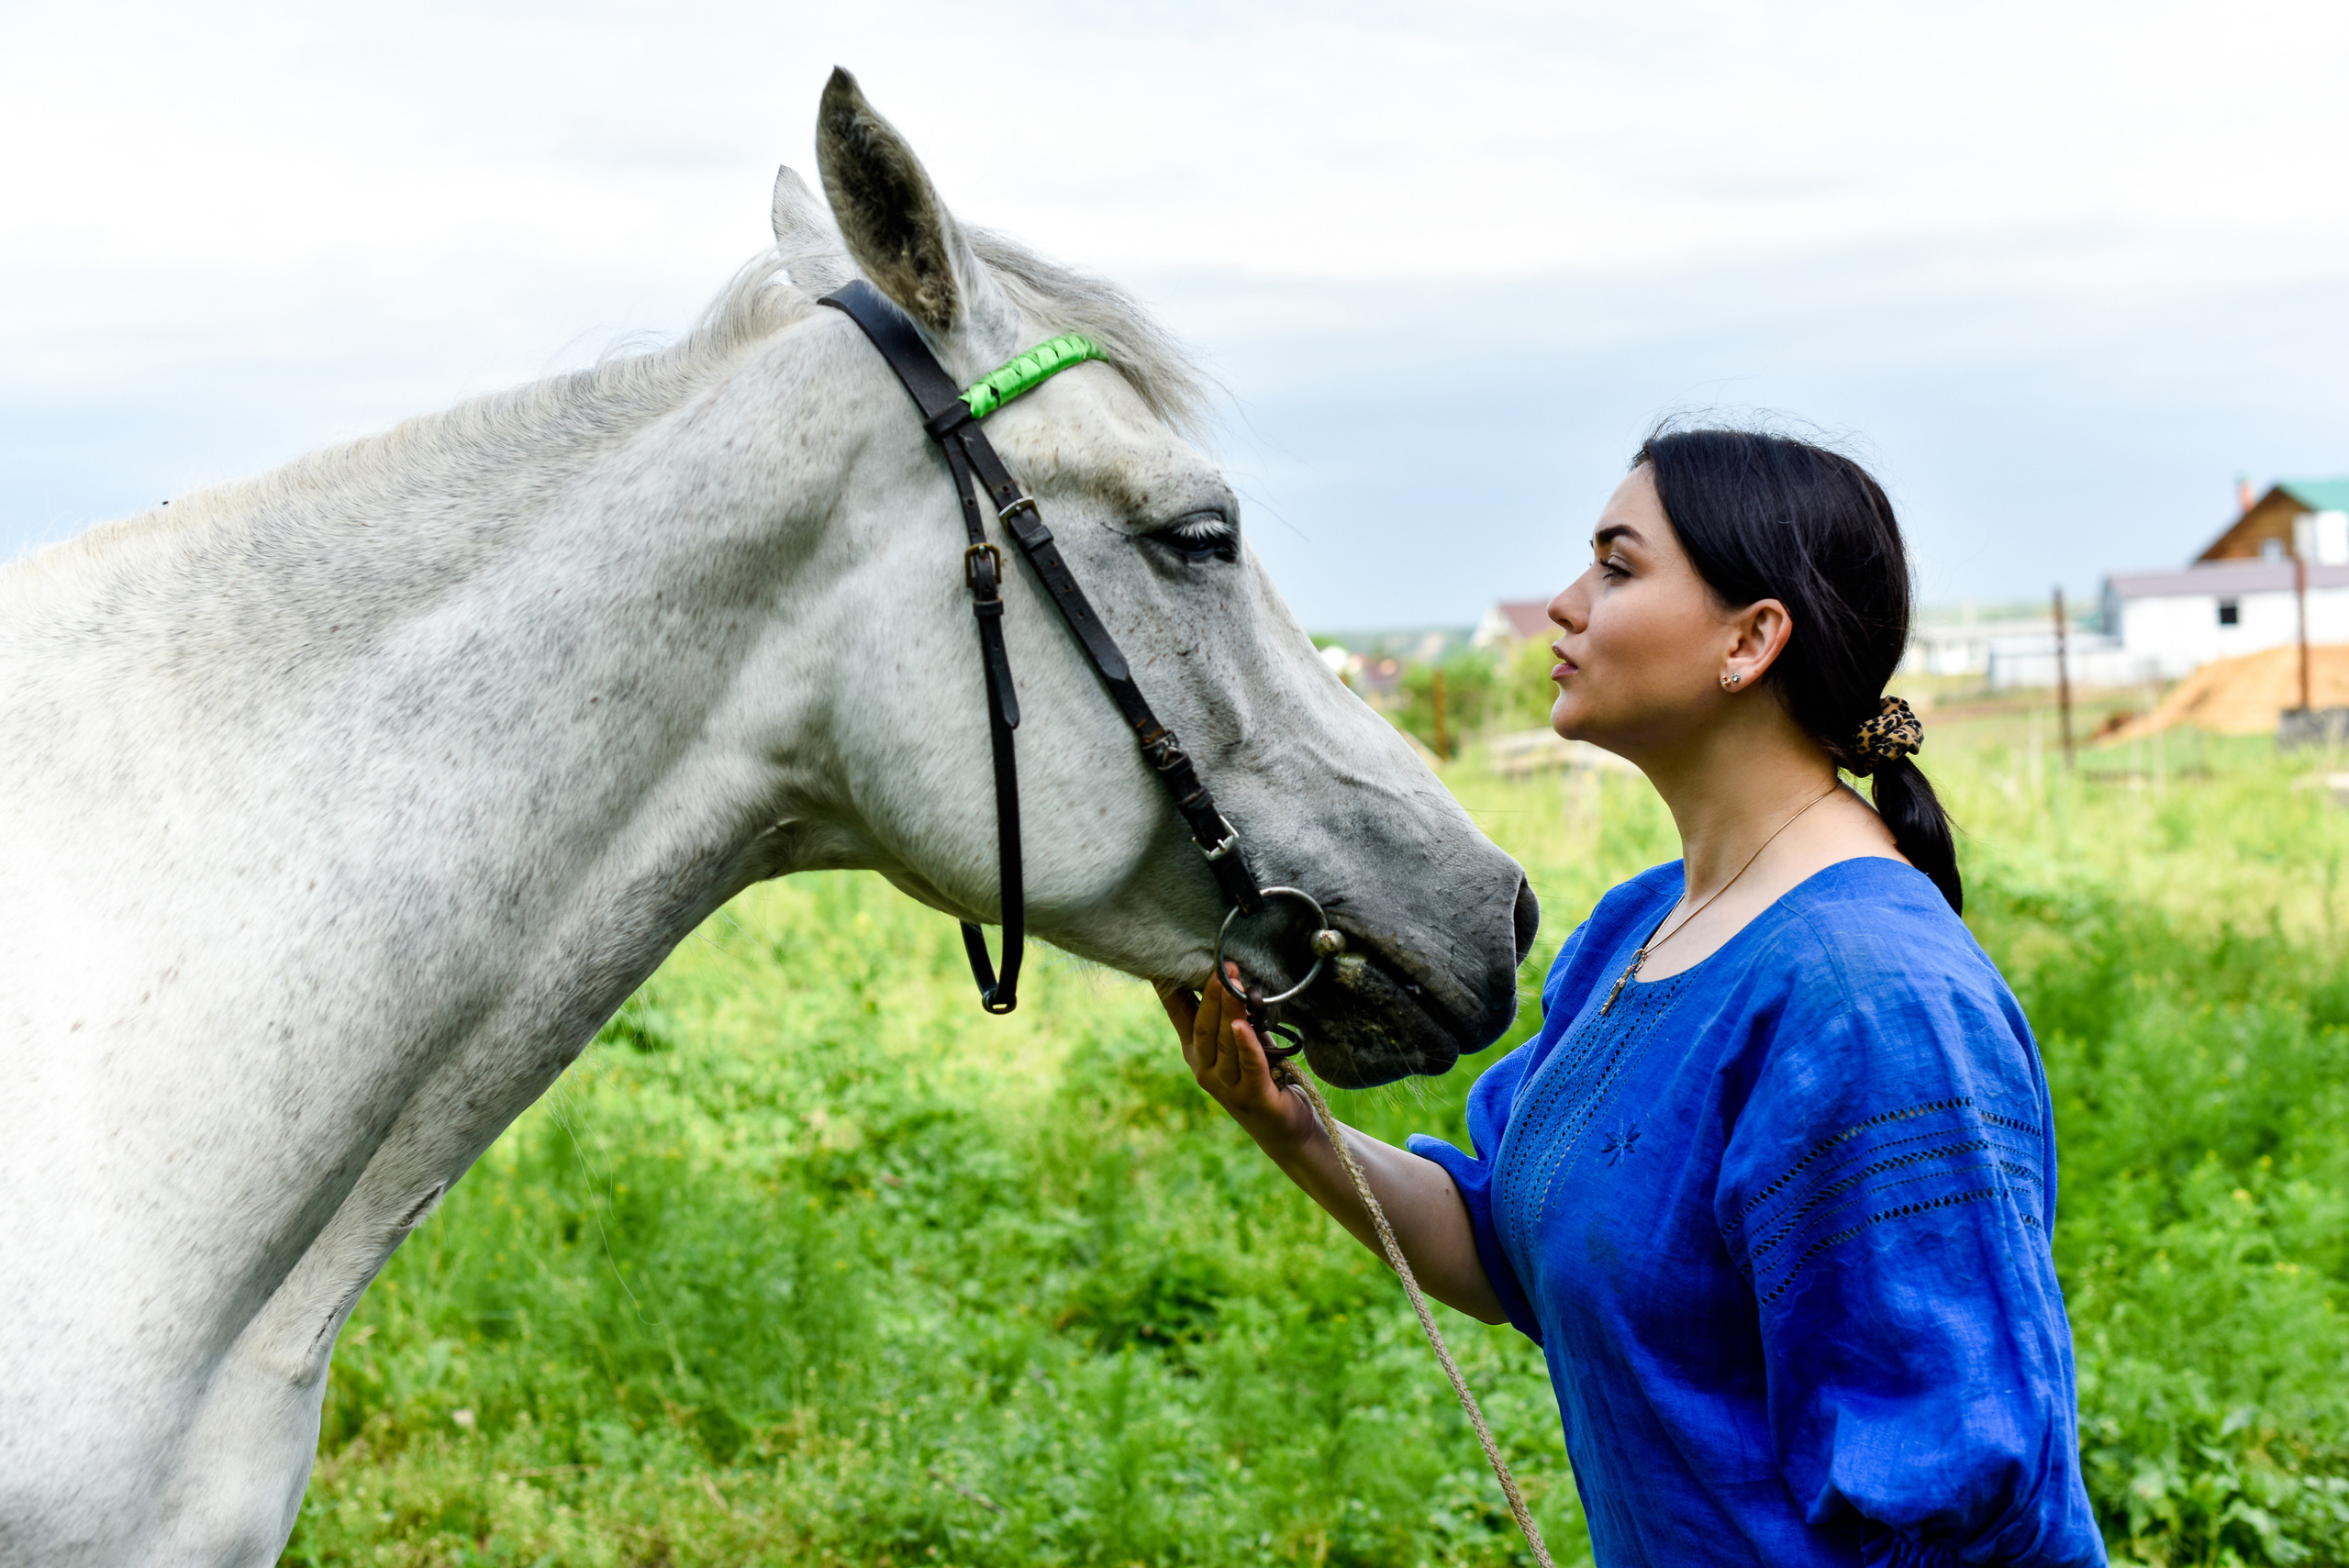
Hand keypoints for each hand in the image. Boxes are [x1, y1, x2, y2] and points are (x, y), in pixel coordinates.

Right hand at [1157, 965, 1320, 1154]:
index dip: (1170, 989)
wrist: (1285, 1131)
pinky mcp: (1253, 1097)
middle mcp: (1204, 1069)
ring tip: (1232, 982)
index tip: (1162, 962)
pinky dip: (1246, 1044)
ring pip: (1224, 1043)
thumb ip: (1233, 1016)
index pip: (1178, 1014)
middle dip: (1211, 995)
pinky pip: (1249, 1066)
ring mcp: (1226, 1086)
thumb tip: (1229, 973)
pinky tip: (1243, 1025)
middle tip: (1221, 966)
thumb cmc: (1264, 1079)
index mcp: (1196, 1052)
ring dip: (1229, 1010)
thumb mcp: (1244, 1043)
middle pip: (1203, 1026)